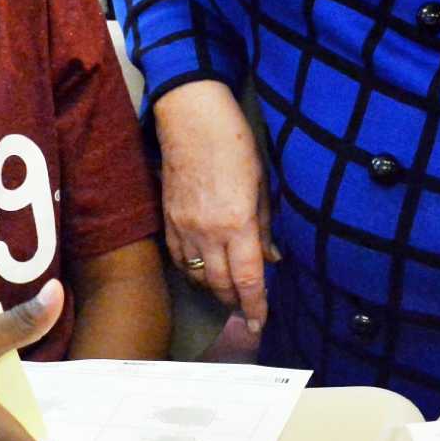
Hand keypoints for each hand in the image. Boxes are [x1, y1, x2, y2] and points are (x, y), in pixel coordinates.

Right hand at [154, 80, 278, 332]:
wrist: (191, 116)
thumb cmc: (234, 142)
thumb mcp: (261, 183)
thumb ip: (265, 226)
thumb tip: (272, 258)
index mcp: (237, 223)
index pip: (248, 279)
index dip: (255, 306)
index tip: (259, 324)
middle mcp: (207, 232)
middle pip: (220, 284)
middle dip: (235, 301)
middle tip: (246, 310)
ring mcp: (183, 227)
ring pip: (196, 275)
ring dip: (213, 288)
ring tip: (227, 292)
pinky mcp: (167, 218)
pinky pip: (177, 258)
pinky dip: (190, 271)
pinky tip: (200, 271)